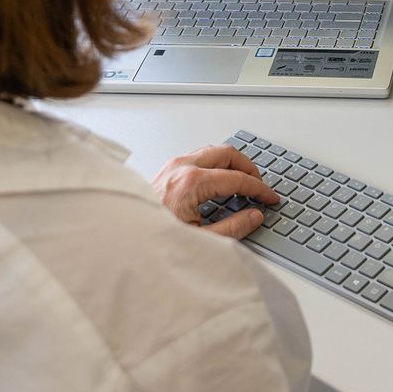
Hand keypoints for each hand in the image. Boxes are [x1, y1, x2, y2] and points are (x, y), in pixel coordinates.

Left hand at [151, 144, 281, 239]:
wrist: (123, 238)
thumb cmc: (153, 238)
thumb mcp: (200, 240)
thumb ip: (232, 227)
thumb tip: (253, 216)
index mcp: (192, 183)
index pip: (237, 178)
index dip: (259, 188)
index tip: (269, 198)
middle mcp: (182, 167)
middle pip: (227, 153)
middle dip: (249, 167)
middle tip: (260, 185)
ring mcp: (173, 165)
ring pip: (213, 150)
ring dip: (232, 163)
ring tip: (243, 181)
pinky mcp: (167, 168)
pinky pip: (199, 156)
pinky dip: (216, 163)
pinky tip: (221, 179)